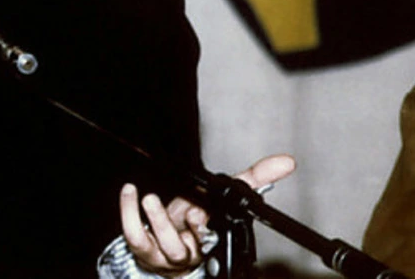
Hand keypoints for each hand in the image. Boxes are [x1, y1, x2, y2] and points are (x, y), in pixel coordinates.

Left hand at [120, 154, 295, 276]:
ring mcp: (161, 253)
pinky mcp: (140, 247)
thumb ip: (253, 178)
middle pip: (184, 248)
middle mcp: (186, 252)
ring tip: (151, 199)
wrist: (163, 246)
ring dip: (155, 221)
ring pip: (158, 245)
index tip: (203, 213)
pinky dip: (127, 212)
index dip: (206, 229)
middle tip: (187, 209)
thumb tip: (287, 162)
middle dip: (183, 230)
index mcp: (210, 244)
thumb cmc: (194, 222)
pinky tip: (129, 192)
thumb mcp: (220, 198)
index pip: (214, 240)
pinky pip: (133, 234)